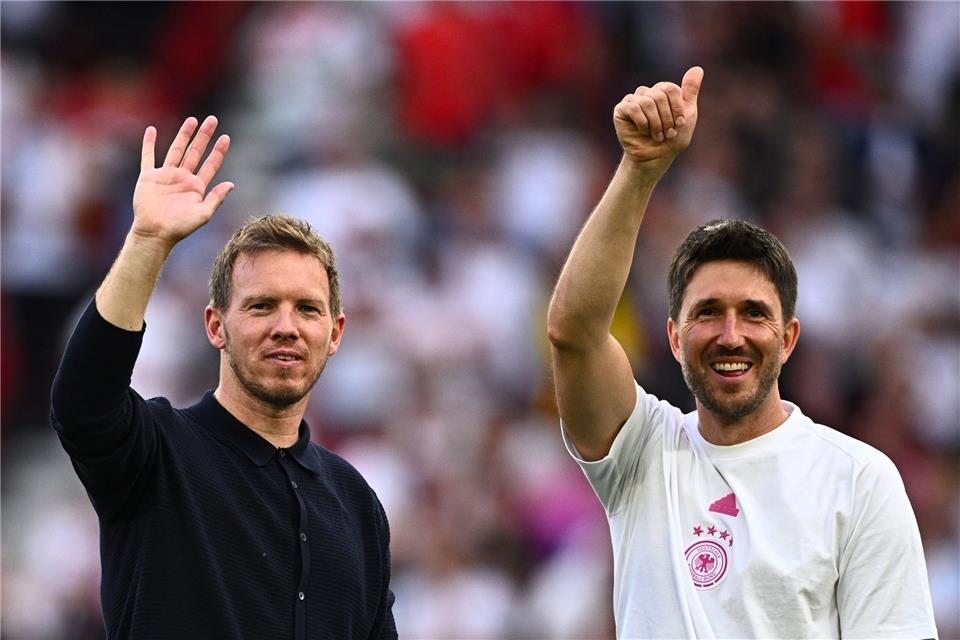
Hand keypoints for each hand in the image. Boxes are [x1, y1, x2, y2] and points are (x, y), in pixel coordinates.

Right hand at [132, 116, 233, 246]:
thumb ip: (217, 198)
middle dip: (204, 136)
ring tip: (192, 120)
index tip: (225, 137)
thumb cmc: (180, 227)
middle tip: (212, 120)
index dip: (218, 151)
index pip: (211, 164)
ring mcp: (166, 176)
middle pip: (195, 152)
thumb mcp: (203, 214)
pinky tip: (152, 130)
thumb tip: (232, 184)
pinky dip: (148, 144)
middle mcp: (183, 178)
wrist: (156, 232)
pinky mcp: (149, 177)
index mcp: (197, 186)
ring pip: (176, 150)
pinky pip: (148, 157)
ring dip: (184, 135)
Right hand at [613, 66, 702, 166]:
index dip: (677, 107)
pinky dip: (642, 122)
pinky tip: (643, 131)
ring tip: (657, 136)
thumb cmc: (672, 138)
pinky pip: (633, 108)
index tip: (680, 124)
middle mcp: (647, 93)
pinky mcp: (621, 110)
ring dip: (656, 123)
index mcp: (662, 91)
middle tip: (668, 133)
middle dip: (667, 118)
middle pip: (660, 95)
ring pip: (647, 102)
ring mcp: (633, 100)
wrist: (655, 158)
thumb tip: (698, 68)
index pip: (671, 89)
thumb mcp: (687, 114)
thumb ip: (690, 91)